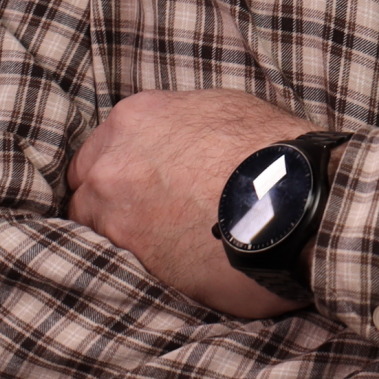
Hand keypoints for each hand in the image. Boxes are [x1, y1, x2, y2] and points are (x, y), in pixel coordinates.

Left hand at [68, 88, 316, 319]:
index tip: (140, 190)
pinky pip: (117, 268)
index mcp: (134, 119)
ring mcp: (113, 215)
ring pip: (95, 235)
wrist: (292, 199)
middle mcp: (111, 163)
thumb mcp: (224, 109)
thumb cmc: (271, 151)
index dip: (121, 174)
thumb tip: (178, 142)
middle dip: (111, 208)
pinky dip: (137, 270)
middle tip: (149, 223)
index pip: (100, 152)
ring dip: (122, 242)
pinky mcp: (129, 262)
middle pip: (87, 194)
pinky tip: (169, 270)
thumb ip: (181, 124)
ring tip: (164, 253)